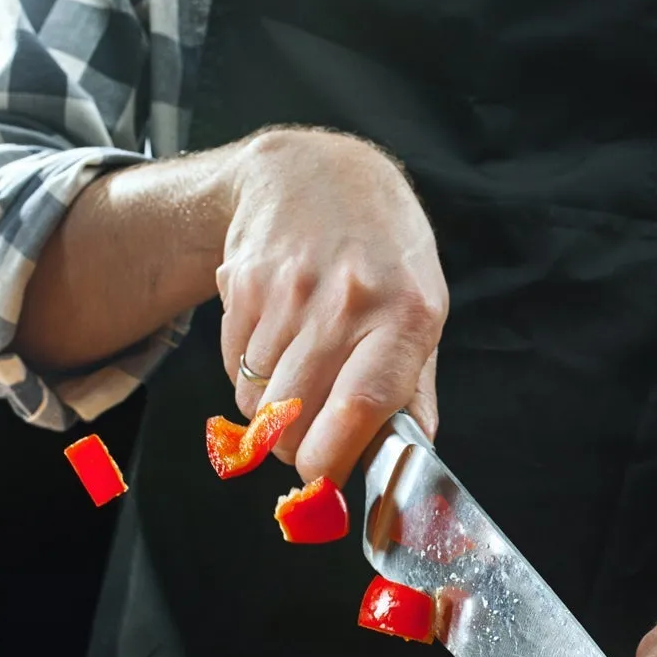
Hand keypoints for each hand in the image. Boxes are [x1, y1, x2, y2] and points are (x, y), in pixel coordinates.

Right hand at [218, 127, 447, 486]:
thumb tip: (410, 458)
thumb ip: (414, 389)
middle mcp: (347, 301)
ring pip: (258, 401)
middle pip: (296, 416)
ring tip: (296, 384)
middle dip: (296, 449)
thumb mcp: (422, 310)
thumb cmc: (383, 254)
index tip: (324, 482)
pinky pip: (234, 369)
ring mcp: (290, 290)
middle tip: (309, 443)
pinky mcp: (243, 283)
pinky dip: (248, 380)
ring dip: (270, 416)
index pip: (360, 406)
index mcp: (405, 316)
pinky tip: (274, 348)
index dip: (332, 459)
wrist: (317, 173)